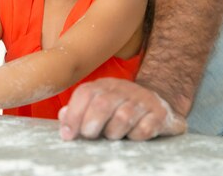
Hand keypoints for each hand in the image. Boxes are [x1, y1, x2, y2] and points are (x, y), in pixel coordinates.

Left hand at [58, 78, 186, 140]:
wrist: (160, 98)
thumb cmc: (122, 105)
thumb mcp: (99, 102)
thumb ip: (80, 110)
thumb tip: (63, 116)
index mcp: (104, 86)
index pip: (84, 94)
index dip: (73, 115)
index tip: (67, 135)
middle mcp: (123, 89)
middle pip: (102, 104)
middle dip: (91, 124)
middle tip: (90, 135)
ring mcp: (143, 100)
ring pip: (123, 117)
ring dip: (114, 132)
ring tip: (113, 135)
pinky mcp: (159, 113)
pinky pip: (145, 128)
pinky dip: (136, 136)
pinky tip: (133, 135)